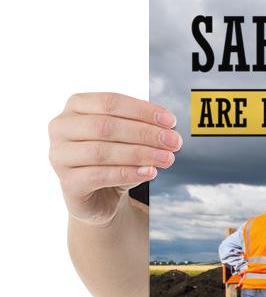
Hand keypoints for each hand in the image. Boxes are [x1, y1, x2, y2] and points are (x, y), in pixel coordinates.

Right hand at [49, 92, 181, 224]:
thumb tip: (169, 129)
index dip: (143, 110)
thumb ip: (143, 127)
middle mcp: (61, 128)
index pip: (110, 102)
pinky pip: (99, 176)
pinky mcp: (67, 182)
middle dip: (145, 133)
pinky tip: (150, 172)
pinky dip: (129, 173)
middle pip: (106, 126)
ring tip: (168, 158)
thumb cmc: (115, 158)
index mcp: (76, 107)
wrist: (101, 195)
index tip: (171, 121)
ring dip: (141, 154)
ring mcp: (59, 156)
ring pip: (102, 151)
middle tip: (174, 142)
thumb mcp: (129, 138)